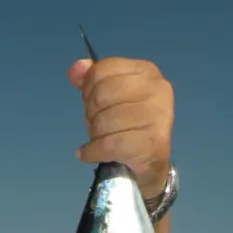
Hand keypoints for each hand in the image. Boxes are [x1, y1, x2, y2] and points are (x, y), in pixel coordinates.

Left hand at [68, 57, 173, 198]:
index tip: (95, 104)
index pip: (102, 70)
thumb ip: (92, 79)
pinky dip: (92, 152)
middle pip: (101, 94)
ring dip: (94, 135)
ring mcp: (156, 115)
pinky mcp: (150, 142)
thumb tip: (76, 69)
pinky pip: (108, 144)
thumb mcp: (109, 98)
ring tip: (103, 139)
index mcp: (146, 72)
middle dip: (91, 114)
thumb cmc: (127, 127)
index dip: (89, 89)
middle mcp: (156, 89)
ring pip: (103, 121)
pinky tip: (91, 153)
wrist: (149, 164)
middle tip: (100, 125)